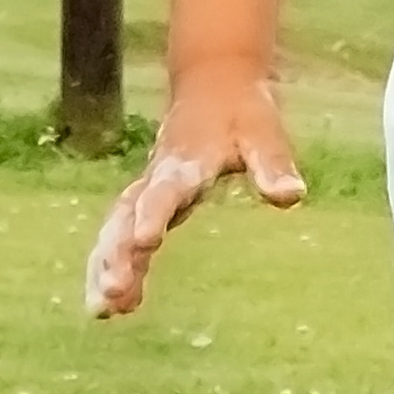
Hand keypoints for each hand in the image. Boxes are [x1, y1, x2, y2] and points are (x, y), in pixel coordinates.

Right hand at [83, 67, 306, 319]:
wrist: (214, 82)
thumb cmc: (244, 111)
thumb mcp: (264, 132)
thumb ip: (273, 165)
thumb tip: (292, 198)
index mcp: (186, 161)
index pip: (165, 190)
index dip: (153, 214)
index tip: (144, 242)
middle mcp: (158, 176)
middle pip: (128, 215)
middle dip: (118, 253)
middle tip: (111, 294)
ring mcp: (148, 187)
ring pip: (116, 227)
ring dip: (106, 265)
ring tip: (101, 311)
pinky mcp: (147, 198)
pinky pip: (120, 233)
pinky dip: (113, 264)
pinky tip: (119, 307)